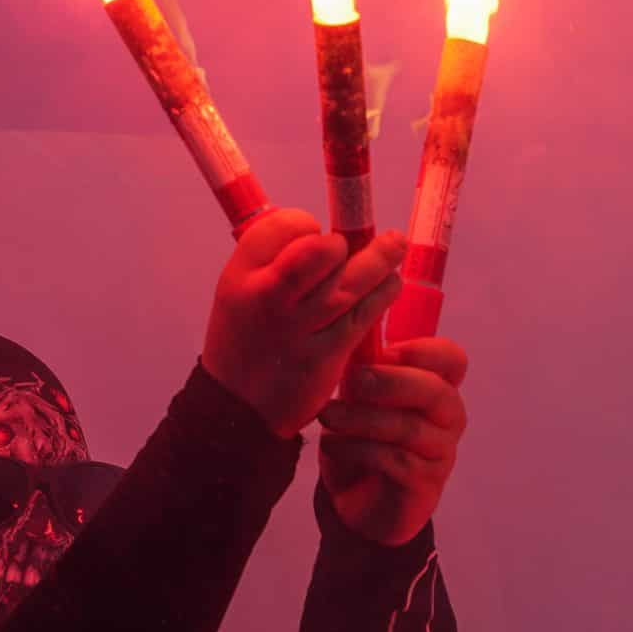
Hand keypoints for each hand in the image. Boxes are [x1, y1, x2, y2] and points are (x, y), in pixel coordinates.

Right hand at [200, 212, 404, 436]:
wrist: (238, 406)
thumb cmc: (246, 338)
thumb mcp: (238, 288)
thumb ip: (273, 257)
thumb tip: (325, 230)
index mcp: (242, 274)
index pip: (286, 225)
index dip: (308, 226)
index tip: (313, 238)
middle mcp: (268, 297)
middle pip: (322, 250)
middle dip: (344, 244)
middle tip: (350, 248)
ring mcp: (299, 327)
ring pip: (352, 280)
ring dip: (381, 258)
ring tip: (394, 246)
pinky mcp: (327, 353)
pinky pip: (366, 312)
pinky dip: (384, 292)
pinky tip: (390, 284)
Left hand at [317, 338, 469, 544]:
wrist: (357, 505)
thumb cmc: (361, 441)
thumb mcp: (357, 401)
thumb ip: (362, 372)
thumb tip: (349, 338)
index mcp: (437, 387)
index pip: (451, 358)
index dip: (421, 350)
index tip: (381, 351)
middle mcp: (448, 418)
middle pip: (436, 390)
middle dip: (391, 381)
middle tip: (353, 380)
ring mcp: (440, 453)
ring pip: (409, 427)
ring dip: (362, 418)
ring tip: (327, 415)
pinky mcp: (425, 484)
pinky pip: (394, 460)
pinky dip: (357, 449)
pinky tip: (332, 445)